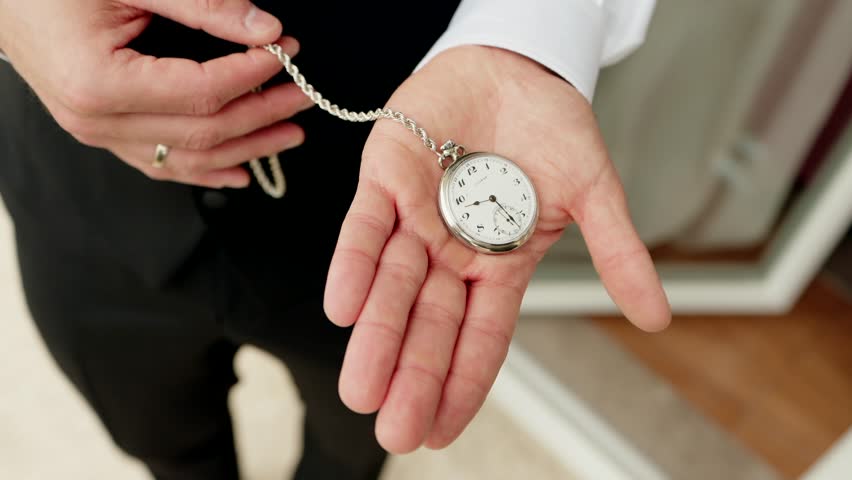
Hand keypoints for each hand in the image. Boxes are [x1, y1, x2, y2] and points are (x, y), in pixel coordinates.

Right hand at [0, 0, 311, 187]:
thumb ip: (202, 5)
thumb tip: (267, 29)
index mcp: (99, 84)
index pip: (202, 93)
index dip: (252, 75)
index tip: (286, 53)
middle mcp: (96, 121)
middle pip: (203, 132)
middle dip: (262, 115)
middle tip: (303, 95)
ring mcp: (97, 136)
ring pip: (188, 159)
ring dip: (245, 149)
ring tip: (290, 134)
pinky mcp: (102, 136)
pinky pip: (161, 165)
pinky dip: (206, 170)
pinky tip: (241, 171)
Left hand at [324, 46, 670, 452]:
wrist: (515, 65)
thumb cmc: (551, 128)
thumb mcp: (594, 192)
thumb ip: (617, 253)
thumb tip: (657, 318)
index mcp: (499, 264)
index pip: (480, 336)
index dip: (462, 383)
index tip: (438, 433)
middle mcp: (452, 250)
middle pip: (429, 323)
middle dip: (412, 375)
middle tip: (394, 430)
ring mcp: (417, 216)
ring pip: (391, 285)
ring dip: (376, 334)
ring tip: (362, 389)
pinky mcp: (387, 176)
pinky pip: (365, 226)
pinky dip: (353, 263)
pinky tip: (343, 307)